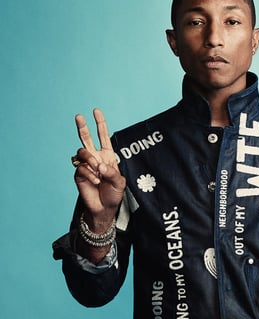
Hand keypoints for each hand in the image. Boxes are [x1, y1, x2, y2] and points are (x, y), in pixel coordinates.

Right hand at [73, 108, 125, 227]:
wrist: (104, 208)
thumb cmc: (114, 194)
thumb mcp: (120, 183)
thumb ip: (112, 172)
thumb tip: (100, 166)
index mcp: (107, 156)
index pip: (103, 136)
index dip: (100, 124)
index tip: (96, 111)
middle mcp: (95, 158)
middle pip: (86, 138)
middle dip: (82, 127)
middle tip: (79, 116)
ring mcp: (86, 165)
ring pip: (82, 152)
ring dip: (90, 160)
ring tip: (97, 170)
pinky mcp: (79, 174)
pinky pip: (81, 168)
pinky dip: (89, 174)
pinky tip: (95, 181)